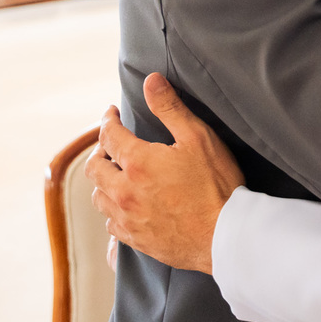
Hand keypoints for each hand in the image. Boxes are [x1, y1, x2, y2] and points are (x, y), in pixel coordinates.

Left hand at [85, 73, 244, 273]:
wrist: (225, 235)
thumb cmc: (216, 185)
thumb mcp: (198, 137)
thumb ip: (171, 108)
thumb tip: (150, 81)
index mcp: (137, 163)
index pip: (109, 135)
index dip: (108, 120)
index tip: (112, 113)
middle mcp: (124, 192)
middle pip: (95, 168)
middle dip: (100, 151)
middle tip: (111, 145)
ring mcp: (128, 219)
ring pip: (99, 197)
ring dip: (103, 182)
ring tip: (116, 175)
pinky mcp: (136, 240)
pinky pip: (111, 224)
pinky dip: (113, 211)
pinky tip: (125, 207)